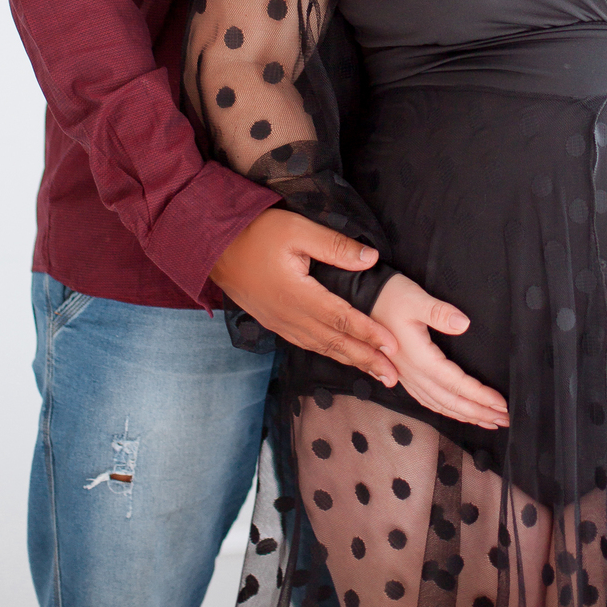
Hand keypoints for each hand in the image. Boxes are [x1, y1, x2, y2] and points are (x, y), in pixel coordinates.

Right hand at [211, 208, 399, 385]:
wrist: (213, 246)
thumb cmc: (257, 233)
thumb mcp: (298, 230)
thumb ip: (335, 246)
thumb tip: (370, 259)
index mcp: (298, 295)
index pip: (341, 319)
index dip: (369, 333)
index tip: (394, 347)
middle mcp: (290, 316)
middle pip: (335, 343)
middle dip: (366, 360)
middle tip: (393, 376)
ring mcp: (280, 322)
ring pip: (321, 348)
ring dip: (351, 361)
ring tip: (375, 373)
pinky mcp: (274, 322)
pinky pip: (306, 344)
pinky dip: (329, 353)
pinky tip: (340, 356)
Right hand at [371, 274, 509, 429]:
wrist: (363, 298)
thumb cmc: (389, 296)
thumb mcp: (416, 298)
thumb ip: (439, 312)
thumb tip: (463, 324)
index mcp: (419, 358)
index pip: (456, 384)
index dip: (480, 396)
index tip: (501, 403)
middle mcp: (412, 372)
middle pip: (450, 401)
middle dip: (479, 413)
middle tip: (504, 420)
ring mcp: (405, 375)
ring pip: (439, 404)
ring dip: (465, 415)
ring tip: (487, 422)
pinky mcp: (402, 373)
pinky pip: (426, 400)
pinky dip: (444, 410)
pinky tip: (455, 413)